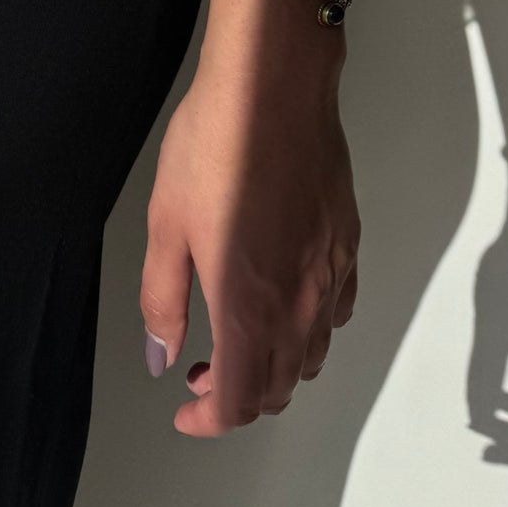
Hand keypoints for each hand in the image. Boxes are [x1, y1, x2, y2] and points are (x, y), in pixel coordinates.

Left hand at [138, 21, 359, 434]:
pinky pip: (338, 312)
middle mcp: (298, 302)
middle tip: (199, 376)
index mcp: (247, 305)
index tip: (185, 412)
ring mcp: (330, 274)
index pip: (239, 400)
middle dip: (236, 396)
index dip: (208, 419)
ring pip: (312, 355)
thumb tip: (161, 354)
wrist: (274, 86)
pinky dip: (311, 330)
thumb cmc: (216, 144)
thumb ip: (162, 298)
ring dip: (274, 367)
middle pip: (278, 387)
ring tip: (236, 342)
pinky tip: (285, 304)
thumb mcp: (165, 223)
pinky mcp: (346, 244)